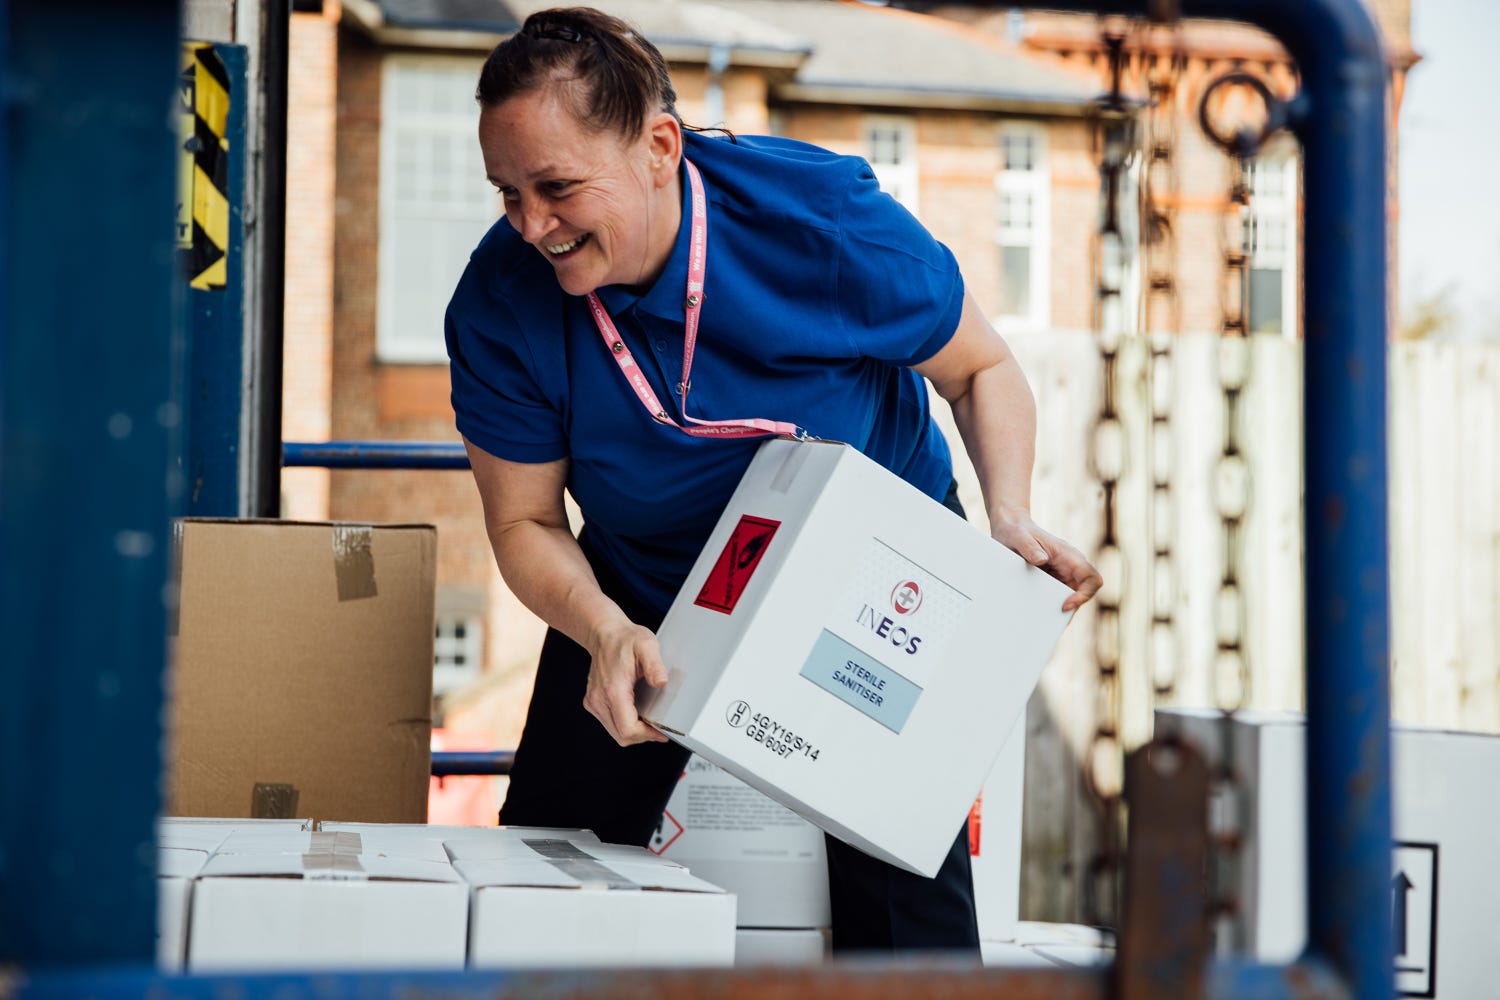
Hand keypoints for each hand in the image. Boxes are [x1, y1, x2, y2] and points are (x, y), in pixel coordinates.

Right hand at [582, 618, 671, 745]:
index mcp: (613, 689)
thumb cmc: (625, 639)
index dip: (646, 735)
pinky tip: (636, 714)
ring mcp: (594, 701)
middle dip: (642, 736)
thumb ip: (655, 665)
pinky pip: (610, 723)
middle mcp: (599, 699)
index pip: (627, 728)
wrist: (604, 633)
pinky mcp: (593, 702)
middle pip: (621, 735)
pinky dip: (624, 724)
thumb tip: (661, 682)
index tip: (660, 733)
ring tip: (648, 722)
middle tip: (658, 729)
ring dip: (633, 731)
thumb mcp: (647, 645)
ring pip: (615, 732)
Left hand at [991, 506, 1102, 612]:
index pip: (1091, 578)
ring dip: (1058, 608)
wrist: (1009, 528)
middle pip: (1082, 593)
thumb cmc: (1017, 530)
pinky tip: (1034, 612)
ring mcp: (1061, 574)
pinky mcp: (1051, 580)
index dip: (1084, 594)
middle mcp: (1069, 566)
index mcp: (1068, 555)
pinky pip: (1056, 597)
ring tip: (1040, 618)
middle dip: (1070, 607)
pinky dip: (1048, 606)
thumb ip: (1029, 547)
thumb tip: (1041, 560)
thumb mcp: (1019, 537)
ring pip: (1070, 597)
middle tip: (1049, 618)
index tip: (1065, 604)